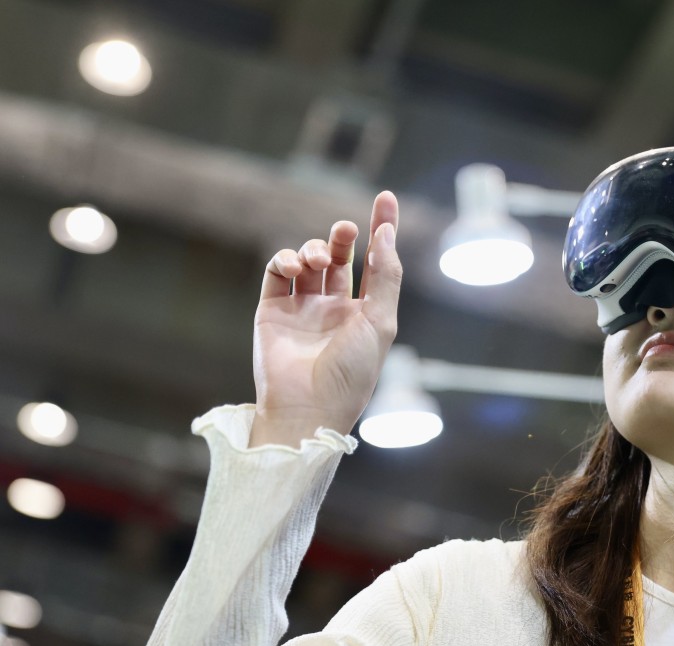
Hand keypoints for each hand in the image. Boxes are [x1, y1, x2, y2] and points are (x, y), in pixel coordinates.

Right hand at [248, 191, 401, 446]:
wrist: (307, 406)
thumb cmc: (351, 371)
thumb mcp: (380, 321)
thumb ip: (385, 275)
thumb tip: (388, 233)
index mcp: (364, 313)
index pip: (375, 262)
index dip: (381, 228)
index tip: (385, 197)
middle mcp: (333, 309)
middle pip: (339, 257)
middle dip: (342, 237)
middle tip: (347, 230)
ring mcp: (302, 309)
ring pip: (307, 260)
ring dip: (315, 249)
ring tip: (318, 261)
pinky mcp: (271, 311)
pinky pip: (277, 272)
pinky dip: (285, 260)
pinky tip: (295, 266)